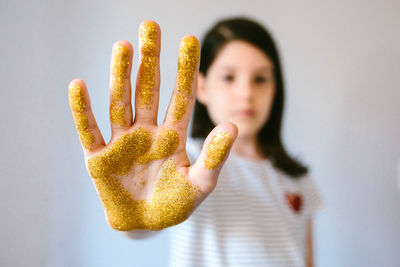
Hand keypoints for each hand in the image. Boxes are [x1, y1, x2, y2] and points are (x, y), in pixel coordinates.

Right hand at [68, 20, 236, 230]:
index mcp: (173, 136)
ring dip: (120, 75)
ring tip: (123, 46)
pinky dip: (83, 111)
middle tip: (150, 26)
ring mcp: (122, 142)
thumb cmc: (175, 204)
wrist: (145, 225)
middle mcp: (147, 132)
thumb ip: (215, 157)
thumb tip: (234, 126)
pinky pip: (89, 130)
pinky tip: (79, 86)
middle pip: (148, 90)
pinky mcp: (98, 157)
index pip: (181, 97)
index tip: (189, 41)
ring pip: (120, 102)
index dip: (186, 71)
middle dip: (150, 60)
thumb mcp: (201, 183)